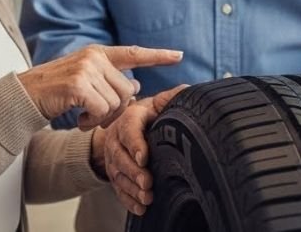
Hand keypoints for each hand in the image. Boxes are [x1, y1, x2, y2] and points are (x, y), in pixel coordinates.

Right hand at [16, 45, 181, 129]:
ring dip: (101, 118)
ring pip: (115, 103)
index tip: (179, 55)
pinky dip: (92, 122)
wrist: (24, 97)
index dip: (158, 55)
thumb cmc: (55, 93)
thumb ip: (109, 80)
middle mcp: (94, 57)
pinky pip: (101, 110)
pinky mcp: (78, 84)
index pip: (134, 53)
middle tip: (95, 117)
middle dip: (116, 110)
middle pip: (127, 90)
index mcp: (98, 53)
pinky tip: (78, 121)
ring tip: (83, 117)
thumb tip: (136, 84)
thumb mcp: (85, 81)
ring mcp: (86, 69)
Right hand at [98, 85, 188, 215]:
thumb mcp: (163, 101)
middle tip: (147, 183)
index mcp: (130, 117)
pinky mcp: (116, 173)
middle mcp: (117, 137)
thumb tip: (186, 93)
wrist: (138, 124)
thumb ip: (173, 96)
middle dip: (133, 171)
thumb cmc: (155, 112)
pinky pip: (118, 189)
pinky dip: (128, 200)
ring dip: (131, 188)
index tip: (144, 158)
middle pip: (120, 156)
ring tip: (147, 198)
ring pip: (118, 175)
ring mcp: (114, 157)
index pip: (129, 129)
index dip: (135, 144)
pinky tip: (140, 207)